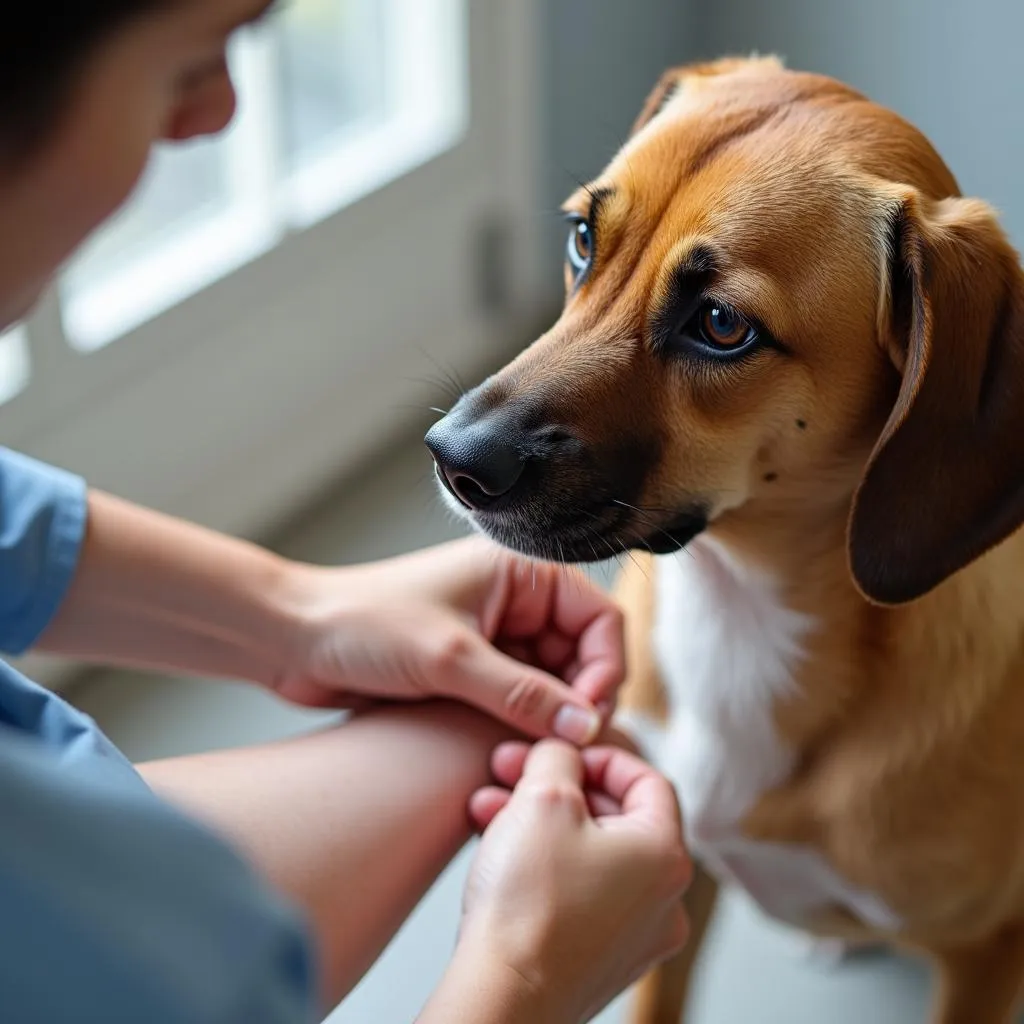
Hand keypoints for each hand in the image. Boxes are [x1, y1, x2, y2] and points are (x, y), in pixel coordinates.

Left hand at [274, 537, 624, 743]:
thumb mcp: (451, 659)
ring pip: (550, 685)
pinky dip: (518, 727)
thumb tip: (587, 726)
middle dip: (575, 701)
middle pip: (580, 657)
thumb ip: (523, 695)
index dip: (603, 670)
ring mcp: (494, 637)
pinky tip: (504, 751)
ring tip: (527, 753)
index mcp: (520, 573)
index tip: (586, 717)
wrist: (292, 638)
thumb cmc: (363, 622)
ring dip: (545, 719)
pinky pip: (516, 702)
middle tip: (560, 747)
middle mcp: (514, 601)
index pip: (599, 620)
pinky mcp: (471, 670)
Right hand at [433, 741, 690, 1023]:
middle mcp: (663, 900)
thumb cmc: (528, 903)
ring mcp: (633, 936)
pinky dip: (544, 863)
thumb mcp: (543, 797)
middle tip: (513, 771)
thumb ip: (559, 755)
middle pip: (615, 816)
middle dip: (558, 787)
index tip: (560, 751)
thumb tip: (563, 747)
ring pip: (588, 853)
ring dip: (541, 821)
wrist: (501, 998)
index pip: (648, 780)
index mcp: (666, 854)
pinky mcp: (599, 960)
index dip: (599, 755)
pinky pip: (578, 892)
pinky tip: (497, 846)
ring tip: (489, 806)